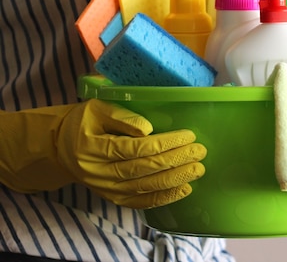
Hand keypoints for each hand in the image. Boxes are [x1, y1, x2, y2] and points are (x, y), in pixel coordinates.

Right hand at [0, 99, 206, 208]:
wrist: (61, 147)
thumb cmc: (83, 122)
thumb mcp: (97, 109)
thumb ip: (122, 116)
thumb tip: (148, 129)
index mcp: (92, 147)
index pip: (135, 148)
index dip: (164, 143)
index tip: (188, 135)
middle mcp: (98, 172)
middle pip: (143, 169)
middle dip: (176, 160)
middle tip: (200, 151)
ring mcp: (105, 188)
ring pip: (145, 187)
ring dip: (175, 179)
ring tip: (197, 169)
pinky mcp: (113, 197)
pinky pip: (140, 202)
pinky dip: (163, 197)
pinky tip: (184, 189)